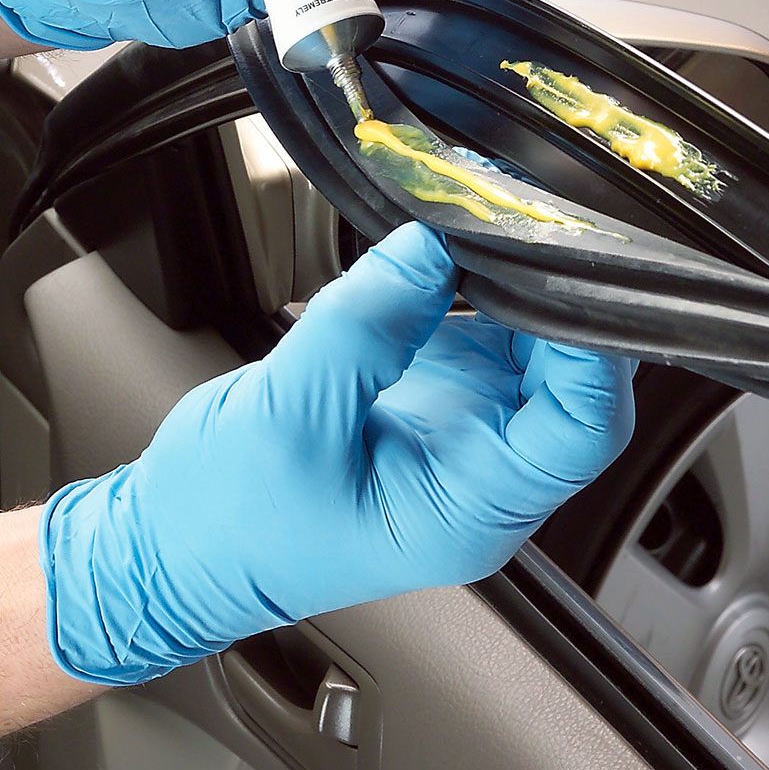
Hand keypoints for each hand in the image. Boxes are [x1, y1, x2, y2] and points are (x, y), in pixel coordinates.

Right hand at [39, 223, 634, 684]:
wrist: (179, 537)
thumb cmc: (228, 519)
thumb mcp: (290, 413)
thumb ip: (365, 323)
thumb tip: (429, 247)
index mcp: (467, 511)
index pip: (581, 430)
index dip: (589, 350)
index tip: (565, 270)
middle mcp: (480, 477)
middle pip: (569, 385)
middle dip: (550, 303)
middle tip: (511, 232)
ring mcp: (459, 437)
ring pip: (529, 354)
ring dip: (510, 292)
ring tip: (471, 236)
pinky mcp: (428, 402)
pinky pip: (478, 338)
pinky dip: (467, 292)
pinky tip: (440, 261)